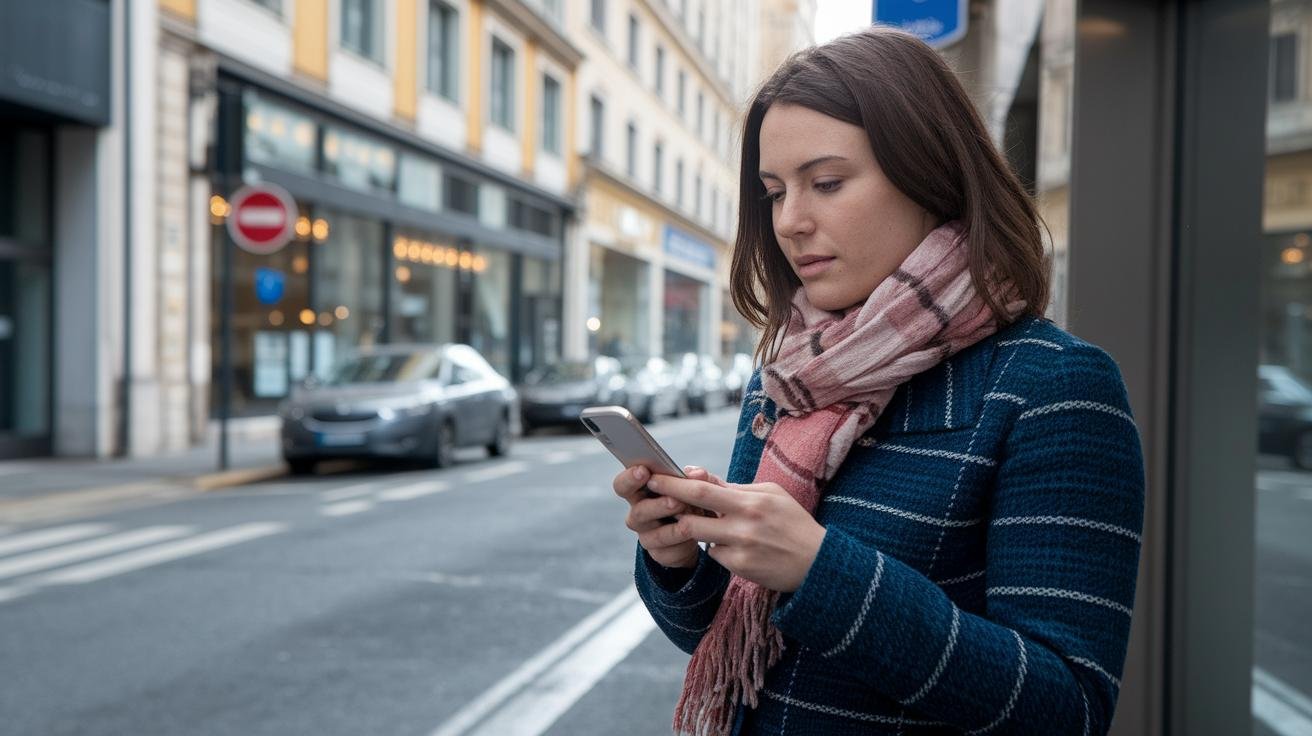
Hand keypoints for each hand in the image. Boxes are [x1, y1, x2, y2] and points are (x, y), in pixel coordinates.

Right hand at [613, 464, 722, 568]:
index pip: (622, 485)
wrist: (699, 531)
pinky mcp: (659, 554)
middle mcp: (638, 514)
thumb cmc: (690, 499)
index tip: (644, 471)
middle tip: (675, 500)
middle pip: (638, 511)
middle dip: (658, 506)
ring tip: (691, 520)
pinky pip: (669, 551)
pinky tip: (695, 536)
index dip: (629, 478)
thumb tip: (698, 473)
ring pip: (655, 534)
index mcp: (640, 492)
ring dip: (674, 527)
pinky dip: (684, 543)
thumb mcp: (695, 485)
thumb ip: (696, 477)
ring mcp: (646, 536)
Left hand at [644, 475, 826, 591]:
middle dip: (667, 502)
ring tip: (695, 519)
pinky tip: (733, 545)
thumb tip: (698, 476)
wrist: (818, 562)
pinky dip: (716, 548)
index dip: (675, 484)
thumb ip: (734, 487)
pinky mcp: (740, 568)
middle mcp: (743, 525)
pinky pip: (714, 555)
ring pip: (699, 536)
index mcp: (751, 501)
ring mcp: (741, 548)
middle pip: (692, 514)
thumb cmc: (793, 522)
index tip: (655, 476)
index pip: (703, 490)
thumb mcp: (770, 495)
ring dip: (691, 528)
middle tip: (650, 494)